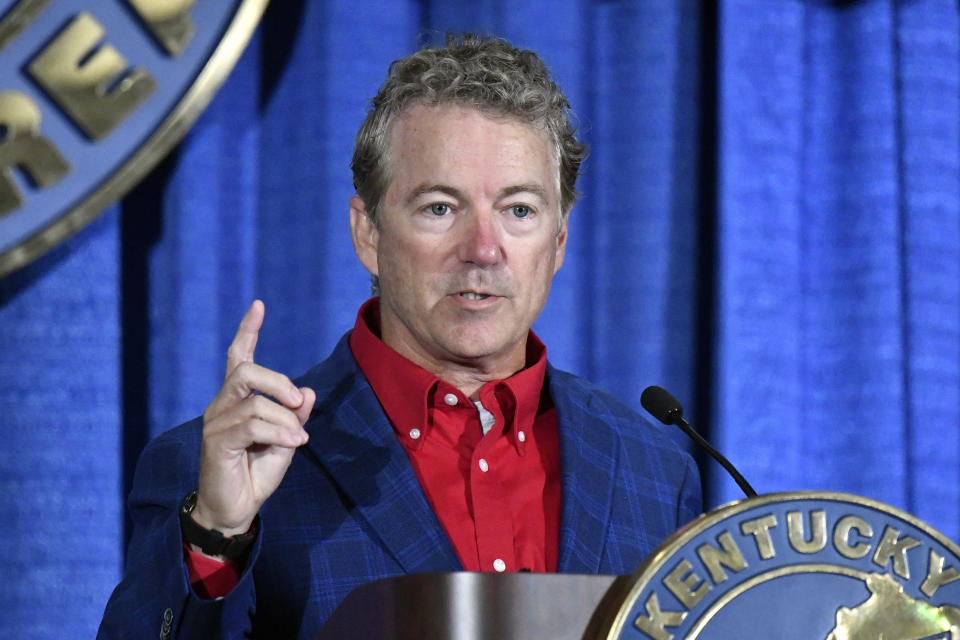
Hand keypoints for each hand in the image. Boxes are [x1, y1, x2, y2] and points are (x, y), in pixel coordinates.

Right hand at [192, 300, 315, 536]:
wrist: (235, 510)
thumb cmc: (257, 473)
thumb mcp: (285, 440)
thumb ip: (294, 416)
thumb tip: (308, 392)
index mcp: (237, 400)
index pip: (238, 357)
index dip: (247, 330)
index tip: (258, 305)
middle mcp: (222, 406)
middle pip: (246, 372)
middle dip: (279, 381)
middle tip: (298, 401)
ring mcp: (216, 423)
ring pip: (254, 402)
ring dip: (285, 418)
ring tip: (298, 437)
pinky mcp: (217, 443)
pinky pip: (252, 426)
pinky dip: (279, 432)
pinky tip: (294, 442)